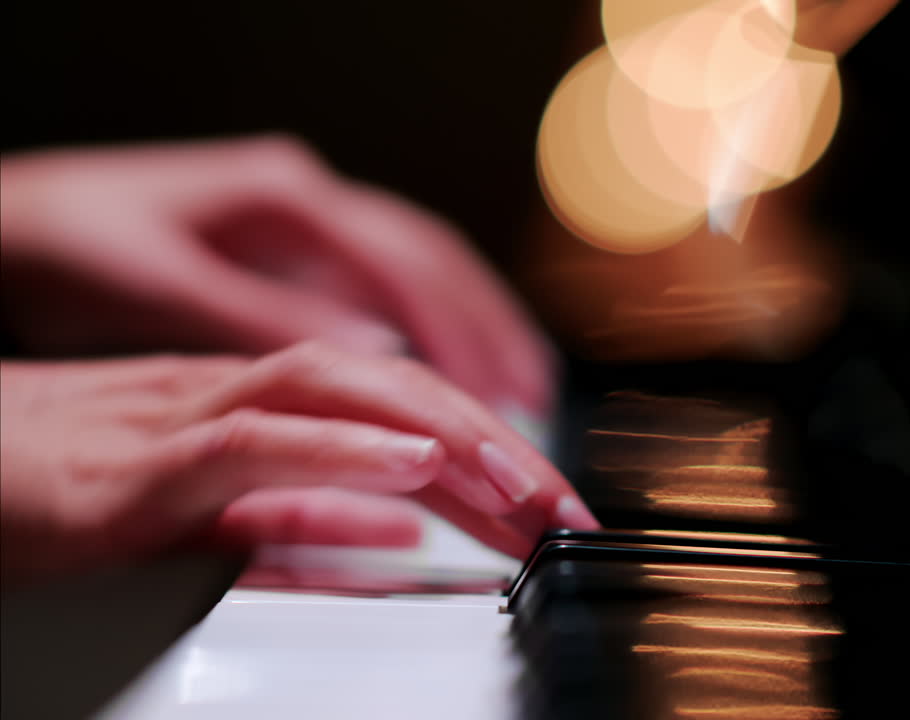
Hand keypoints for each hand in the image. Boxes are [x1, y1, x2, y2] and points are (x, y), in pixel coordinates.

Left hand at [0, 135, 552, 414]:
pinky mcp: (295, 259)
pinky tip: (447, 379)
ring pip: (419, 276)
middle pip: (432, 262)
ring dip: (472, 332)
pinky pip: (386, 295)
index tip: (498, 389)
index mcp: (286, 199)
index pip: (402, 262)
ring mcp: (306, 231)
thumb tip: (377, 349)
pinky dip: (428, 337)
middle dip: (489, 329)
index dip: (459, 330)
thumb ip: (272, 317)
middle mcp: (309, 207)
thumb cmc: (72, 243)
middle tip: (536, 397)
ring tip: (519, 392)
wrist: (15, 223)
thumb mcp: (164, 285)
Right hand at [0, 342, 596, 582]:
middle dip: (490, 446)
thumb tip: (397, 541)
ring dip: (442, 436)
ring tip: (519, 482)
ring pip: (337, 395)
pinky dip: (336, 450)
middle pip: (389, 391)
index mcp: (250, 406)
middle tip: (565, 509)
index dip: (484, 450)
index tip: (550, 509)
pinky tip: (410, 466)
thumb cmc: (47, 493)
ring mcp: (179, 419)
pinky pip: (247, 444)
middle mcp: (228, 394)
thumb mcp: (195, 519)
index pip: (394, 409)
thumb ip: (292, 521)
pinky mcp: (129, 471)